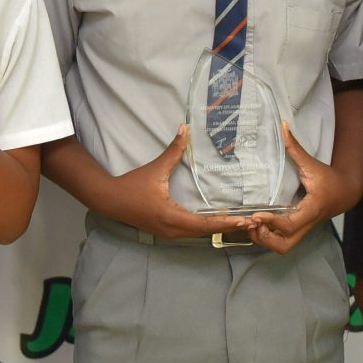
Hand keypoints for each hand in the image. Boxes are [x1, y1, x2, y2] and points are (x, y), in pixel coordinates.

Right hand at [116, 125, 252, 239]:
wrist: (110, 200)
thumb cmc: (132, 185)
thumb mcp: (155, 168)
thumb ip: (173, 150)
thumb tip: (185, 128)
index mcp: (171, 217)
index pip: (205, 224)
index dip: (226, 223)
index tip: (245, 221)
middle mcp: (173, 230)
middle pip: (206, 232)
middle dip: (229, 228)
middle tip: (252, 223)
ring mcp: (169, 233)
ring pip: (199, 234)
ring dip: (219, 229)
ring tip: (241, 224)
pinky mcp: (167, 231)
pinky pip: (192, 232)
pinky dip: (207, 229)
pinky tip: (219, 223)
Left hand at [248, 122, 359, 253]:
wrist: (346, 193)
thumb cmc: (328, 178)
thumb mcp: (312, 163)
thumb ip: (295, 147)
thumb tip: (282, 125)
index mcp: (311, 208)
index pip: (290, 224)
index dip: (272, 222)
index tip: (256, 214)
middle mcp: (306, 224)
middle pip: (284, 246)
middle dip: (265, 238)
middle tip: (252, 222)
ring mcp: (303, 230)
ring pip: (282, 248)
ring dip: (265, 240)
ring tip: (252, 224)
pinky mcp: (299, 231)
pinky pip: (281, 242)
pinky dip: (268, 238)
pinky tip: (258, 224)